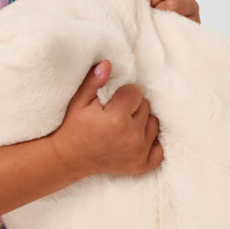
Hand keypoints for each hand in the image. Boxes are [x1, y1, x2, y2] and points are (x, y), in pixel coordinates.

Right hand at [52, 60, 163, 180]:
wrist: (70, 158)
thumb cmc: (74, 127)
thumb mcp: (79, 102)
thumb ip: (94, 82)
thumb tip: (107, 64)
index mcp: (116, 120)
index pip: (136, 93)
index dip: (123, 95)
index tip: (111, 103)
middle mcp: (131, 137)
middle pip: (146, 108)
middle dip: (132, 108)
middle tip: (115, 115)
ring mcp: (138, 153)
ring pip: (153, 124)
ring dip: (141, 123)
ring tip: (123, 127)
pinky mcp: (142, 165)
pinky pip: (159, 149)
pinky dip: (150, 143)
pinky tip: (135, 140)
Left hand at [126, 0, 199, 22]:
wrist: (146, 40)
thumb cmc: (141, 14)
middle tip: (145, 9)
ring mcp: (190, 3)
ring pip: (173, 2)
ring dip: (157, 10)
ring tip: (151, 16)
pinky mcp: (194, 20)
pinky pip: (178, 15)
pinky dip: (164, 18)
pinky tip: (158, 21)